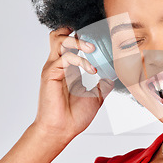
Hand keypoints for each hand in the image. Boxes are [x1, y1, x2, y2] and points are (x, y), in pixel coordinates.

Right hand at [33, 27, 113, 142]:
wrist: (62, 130)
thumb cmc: (74, 116)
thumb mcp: (96, 97)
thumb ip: (103, 86)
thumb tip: (112, 78)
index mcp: (69, 68)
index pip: (72, 42)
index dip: (83, 36)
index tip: (100, 39)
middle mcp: (60, 64)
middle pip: (61, 34)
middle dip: (77, 32)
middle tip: (94, 42)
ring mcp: (54, 67)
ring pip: (59, 39)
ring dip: (77, 41)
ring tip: (92, 49)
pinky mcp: (50, 73)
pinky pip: (65, 57)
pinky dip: (80, 60)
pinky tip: (91, 70)